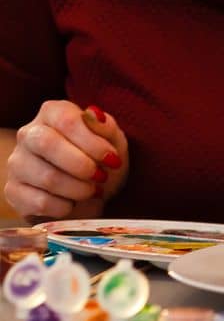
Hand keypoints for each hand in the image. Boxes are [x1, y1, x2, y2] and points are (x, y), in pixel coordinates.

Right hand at [4, 101, 128, 219]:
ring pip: (46, 176)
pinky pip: (39, 201)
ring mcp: (17, 163)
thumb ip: (105, 127)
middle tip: (101, 176)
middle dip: (81, 165)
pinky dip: (64, 206)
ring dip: (78, 189)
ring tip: (92, 190)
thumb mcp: (113, 140)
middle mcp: (28, 134)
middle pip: (47, 144)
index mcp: (52, 113)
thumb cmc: (101, 159)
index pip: (66, 120)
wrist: (89, 192)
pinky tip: (73, 202)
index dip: (92, 142)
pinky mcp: (13, 191)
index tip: (113, 159)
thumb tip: (93, 114)